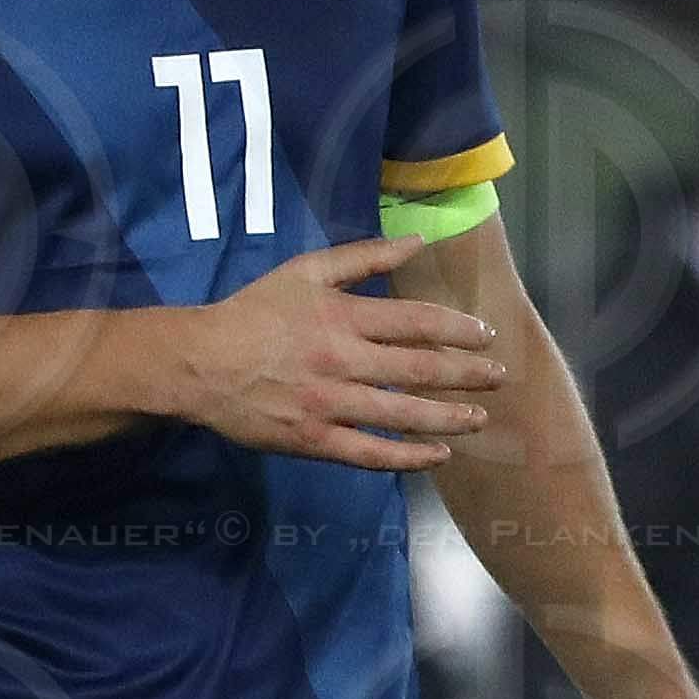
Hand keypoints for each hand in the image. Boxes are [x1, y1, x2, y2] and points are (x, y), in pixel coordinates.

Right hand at [160, 238, 504, 470]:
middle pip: (420, 369)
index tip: (486, 336)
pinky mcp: (314, 440)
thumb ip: (363, 257)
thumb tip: (416, 240)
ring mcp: (329, 404)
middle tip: (500, 378)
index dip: (459, 329)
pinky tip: (439, 457)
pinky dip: (409, 458)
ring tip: (479, 418)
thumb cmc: (253, 312)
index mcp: (343, 316)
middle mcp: (343, 360)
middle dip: (468, 374)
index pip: (418, 322)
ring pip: (403, 414)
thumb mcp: (305, 271)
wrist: (198, 362)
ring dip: (449, 418)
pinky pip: (370, 454)